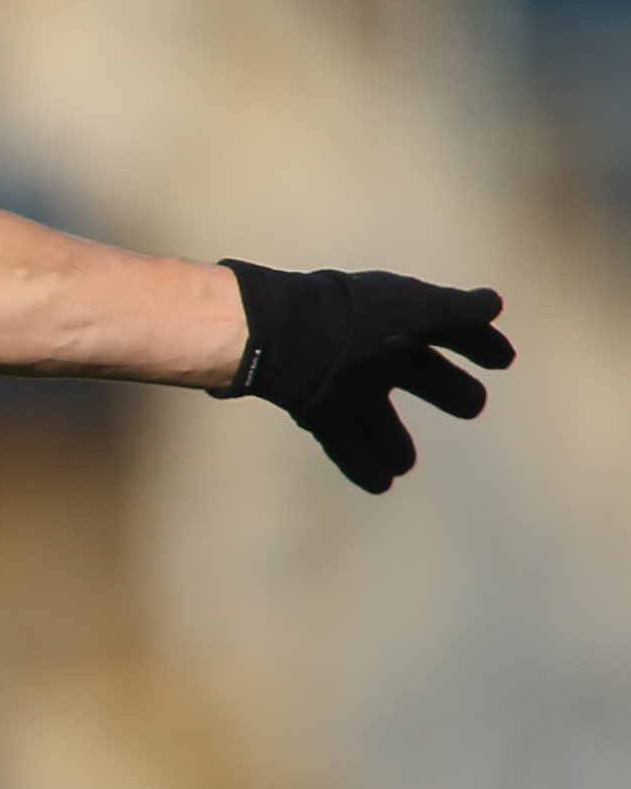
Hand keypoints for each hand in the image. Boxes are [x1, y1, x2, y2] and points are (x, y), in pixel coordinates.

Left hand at [217, 262, 513, 492]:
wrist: (284, 337)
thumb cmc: (357, 320)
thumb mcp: (416, 309)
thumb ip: (458, 310)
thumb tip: (494, 304)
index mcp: (397, 320)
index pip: (447, 327)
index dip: (477, 342)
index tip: (504, 361)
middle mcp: (373, 351)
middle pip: (418, 373)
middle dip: (446, 389)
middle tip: (473, 406)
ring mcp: (344, 382)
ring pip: (375, 416)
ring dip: (393, 440)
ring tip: (406, 464)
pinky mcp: (316, 410)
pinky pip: (342, 441)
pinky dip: (361, 463)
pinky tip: (381, 485)